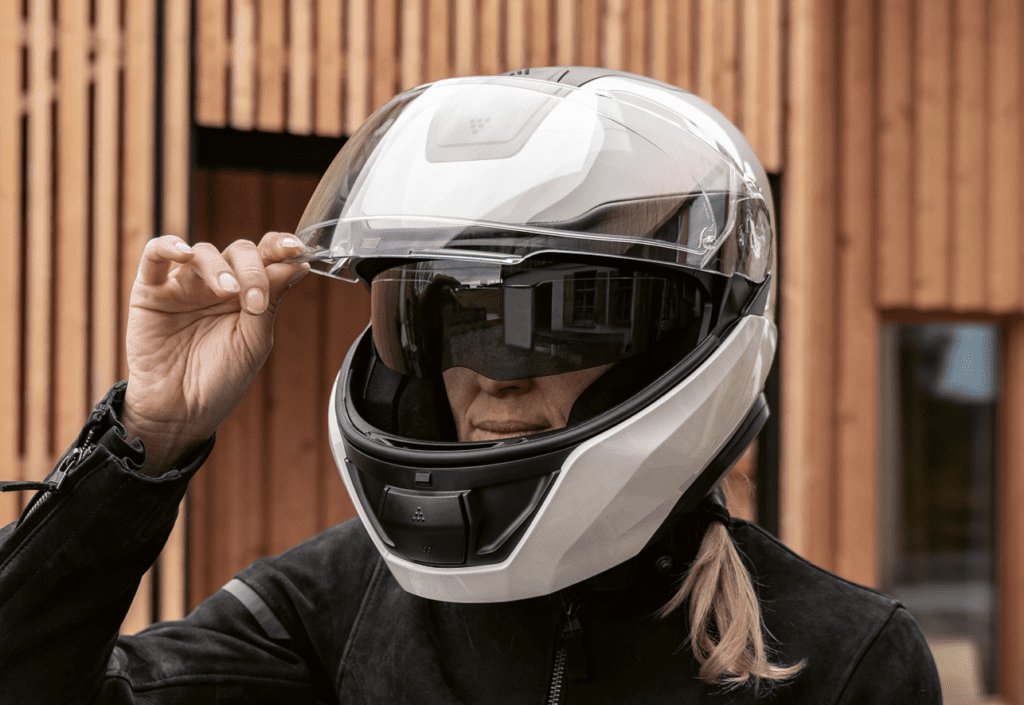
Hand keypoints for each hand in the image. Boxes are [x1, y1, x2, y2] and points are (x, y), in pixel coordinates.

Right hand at [122, 233, 308, 474]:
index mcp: (248, 294)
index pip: (267, 258)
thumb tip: (298, 264)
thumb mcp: (254, 343)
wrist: (180, 412)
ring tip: (229, 291)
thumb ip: (271, 301)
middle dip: (253, 269)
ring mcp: (185, 285)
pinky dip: (168, 246)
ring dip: (220, 266)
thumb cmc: (220, 380)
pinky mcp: (150, 291)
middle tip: (255, 300)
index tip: (296, 249)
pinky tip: (184, 253)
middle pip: (240, 252)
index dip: (281, 247)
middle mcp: (219, 284)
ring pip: (204, 252)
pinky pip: (154, 255)